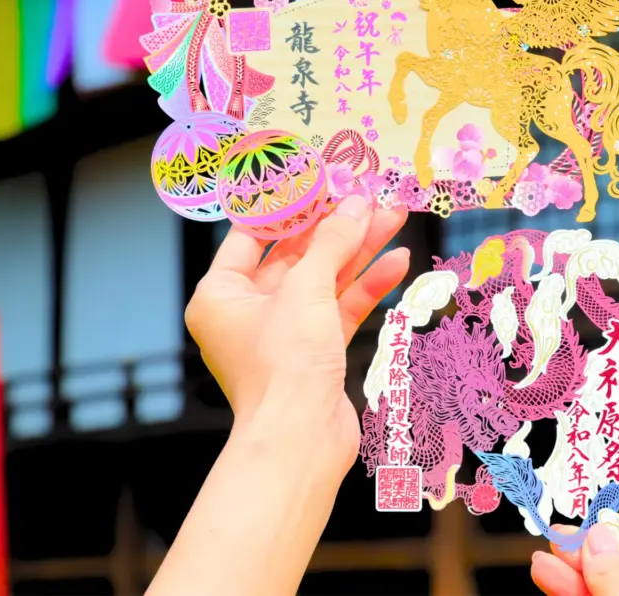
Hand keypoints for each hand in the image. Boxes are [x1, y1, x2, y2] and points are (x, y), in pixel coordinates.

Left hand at [184, 194, 408, 476]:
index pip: (253, 234)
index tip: (320, 178)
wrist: (301, 441)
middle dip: (336, 226)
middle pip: (296, 254)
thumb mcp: (306, 290)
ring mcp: (284, 332)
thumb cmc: (283, 366)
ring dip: (360, 250)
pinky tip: (397, 262)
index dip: (289, 205)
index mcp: (221, 294)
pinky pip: (341, 307)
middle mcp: (248, 311)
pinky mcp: (315, 351)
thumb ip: (332, 242)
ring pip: (325, 278)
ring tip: (395, 217)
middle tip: (369, 195)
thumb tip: (356, 203)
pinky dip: (367, 286)